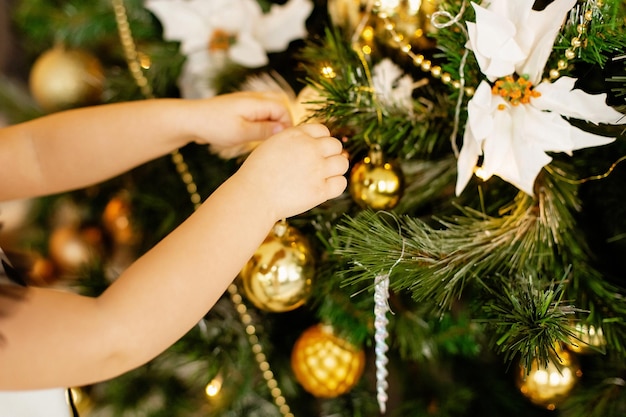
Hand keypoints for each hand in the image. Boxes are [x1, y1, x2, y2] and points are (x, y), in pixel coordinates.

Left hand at [185, 91, 292, 148]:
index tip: (282, 141)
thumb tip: (284, 129)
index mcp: (256, 102)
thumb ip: (264, 130)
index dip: (287, 125)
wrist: (189, 120)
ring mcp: (245, 101)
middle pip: (278, 106)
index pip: (283, 109)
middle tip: (275, 141)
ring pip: (268, 110)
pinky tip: (252, 136)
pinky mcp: (239, 108)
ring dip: (270, 123)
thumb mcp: (241, 132)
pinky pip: (257, 113)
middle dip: (280, 123)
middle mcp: (253, 98)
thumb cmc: (214, 126)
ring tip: (264, 139)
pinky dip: (260, 123)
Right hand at [233, 123, 348, 220]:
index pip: (322, 130)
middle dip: (330, 154)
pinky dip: (336, 185)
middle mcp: (310, 148)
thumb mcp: (272, 145)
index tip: (316, 151)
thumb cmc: (257, 172)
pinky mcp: (320, 190)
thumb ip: (293, 141)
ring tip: (325, 176)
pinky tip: (326, 188)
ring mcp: (317, 169)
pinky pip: (341, 184)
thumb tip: (314, 143)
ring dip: (336, 169)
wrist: (252, 195)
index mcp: (296, 134)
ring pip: (342, 163)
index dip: (321, 141)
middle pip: (336, 145)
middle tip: (321, 165)